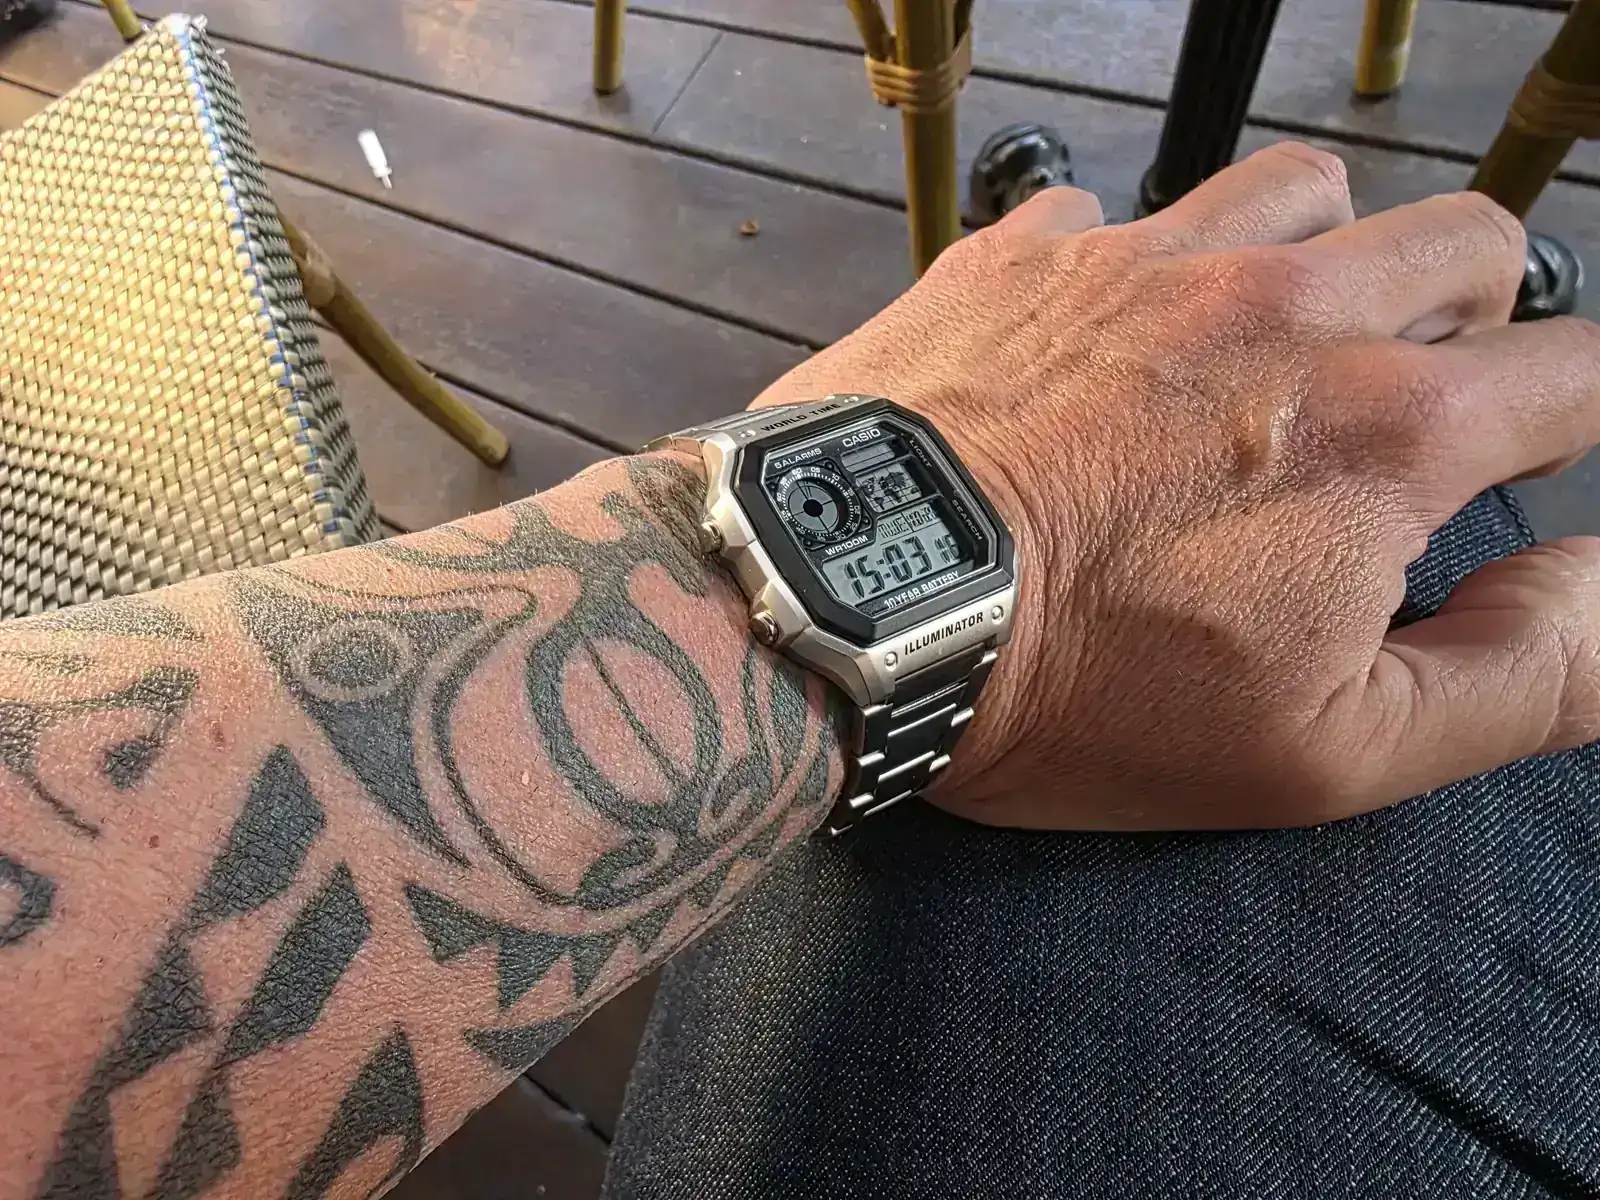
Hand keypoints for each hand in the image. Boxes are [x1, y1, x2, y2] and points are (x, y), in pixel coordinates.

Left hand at [753, 142, 1599, 829]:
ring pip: (1304, 188)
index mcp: (1388, 425)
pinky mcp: (1027, 250)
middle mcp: (1288, 303)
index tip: (1512, 467)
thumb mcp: (1324, 751)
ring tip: (1260, 351)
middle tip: (1391, 409)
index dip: (1567, 420)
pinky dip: (1138, 266)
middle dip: (1463, 318)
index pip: (1577, 372)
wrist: (845, 609)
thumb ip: (1519, 675)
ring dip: (1315, 259)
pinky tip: (1098, 346)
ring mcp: (1147, 256)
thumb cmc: (1077, 694)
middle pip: (1463, 241)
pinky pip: (1122, 209)